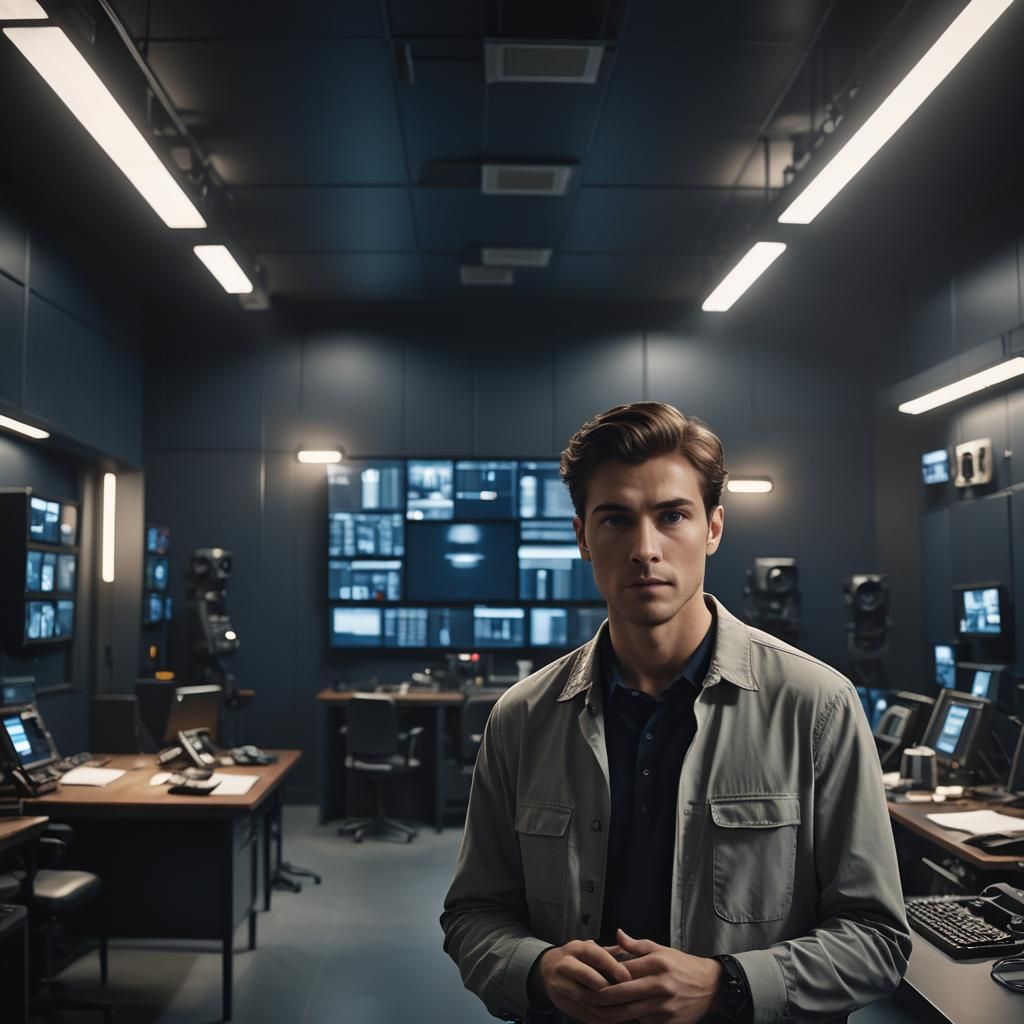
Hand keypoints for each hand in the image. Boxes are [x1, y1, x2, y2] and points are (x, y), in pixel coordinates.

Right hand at [532, 938, 633, 1023]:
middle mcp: (565, 965)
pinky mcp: (560, 1003)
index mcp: (576, 949)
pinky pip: (583, 1014)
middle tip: (629, 998)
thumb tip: (629, 948)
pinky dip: (601, 1020)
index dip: (612, 966)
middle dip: (609, 990)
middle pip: (588, 979)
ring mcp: (560, 985)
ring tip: (627, 1013)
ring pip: (586, 999)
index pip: (595, 955)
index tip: (628, 977)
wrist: (548, 968)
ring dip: (608, 1008)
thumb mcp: (588, 948)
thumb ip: (608, 951)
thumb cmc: (576, 957)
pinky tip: (616, 1020)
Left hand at [588, 929, 721, 1023]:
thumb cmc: (682, 965)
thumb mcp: (660, 949)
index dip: (603, 976)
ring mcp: (664, 1006)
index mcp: (656, 964)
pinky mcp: (669, 1022)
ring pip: (629, 1014)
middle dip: (600, 999)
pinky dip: (629, 1022)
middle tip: (585, 998)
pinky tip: (618, 1018)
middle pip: (621, 995)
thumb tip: (617, 934)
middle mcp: (660, 985)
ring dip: (610, 1014)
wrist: (711, 986)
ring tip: (595, 1011)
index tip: (589, 978)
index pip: (621, 971)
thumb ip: (636, 945)